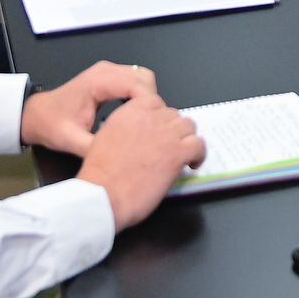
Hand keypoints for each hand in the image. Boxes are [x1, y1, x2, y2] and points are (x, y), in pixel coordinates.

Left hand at [22, 60, 162, 153]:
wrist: (37, 114)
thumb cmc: (51, 123)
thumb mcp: (71, 140)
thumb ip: (96, 147)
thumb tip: (119, 157)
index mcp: (97, 83)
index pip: (136, 84)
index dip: (150, 103)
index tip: (153, 122)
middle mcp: (105, 72)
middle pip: (144, 78)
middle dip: (152, 101)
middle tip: (151, 123)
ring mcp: (108, 72)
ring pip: (143, 77)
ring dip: (148, 97)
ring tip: (144, 119)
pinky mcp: (110, 77)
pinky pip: (136, 81)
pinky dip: (141, 95)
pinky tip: (137, 113)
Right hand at [76, 96, 204, 230]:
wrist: (103, 195)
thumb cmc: (99, 176)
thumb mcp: (104, 140)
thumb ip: (123, 130)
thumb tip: (137, 136)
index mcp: (128, 113)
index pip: (155, 102)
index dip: (160, 117)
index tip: (158, 129)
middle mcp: (149, 119)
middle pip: (173, 114)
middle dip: (173, 128)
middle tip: (170, 145)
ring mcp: (165, 135)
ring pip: (189, 125)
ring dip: (187, 138)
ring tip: (183, 153)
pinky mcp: (177, 153)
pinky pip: (199, 145)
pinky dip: (199, 154)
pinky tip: (192, 164)